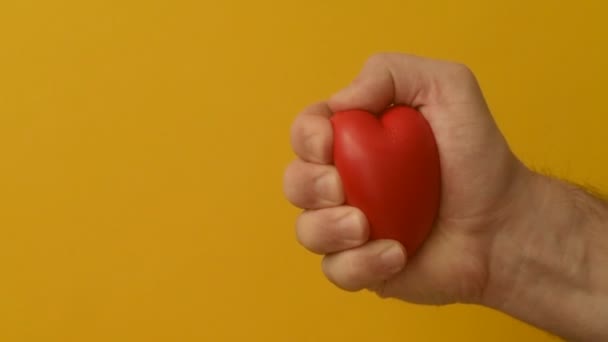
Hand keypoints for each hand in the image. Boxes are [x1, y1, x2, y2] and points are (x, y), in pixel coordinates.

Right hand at [283, 53, 531, 303]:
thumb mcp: (446, 88)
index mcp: (353, 139)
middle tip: (344, 189)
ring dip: (329, 229)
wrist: (503, 223)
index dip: (306, 137)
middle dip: (310, 185)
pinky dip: (360, 264)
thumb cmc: (476, 156)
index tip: (330, 143)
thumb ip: (390, 72)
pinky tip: (396, 253)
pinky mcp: (362, 267)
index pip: (305, 132)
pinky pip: (336, 270)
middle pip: (295, 182)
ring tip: (368, 227)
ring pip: (306, 231)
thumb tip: (340, 102)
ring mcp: (350, 227)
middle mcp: (344, 182)